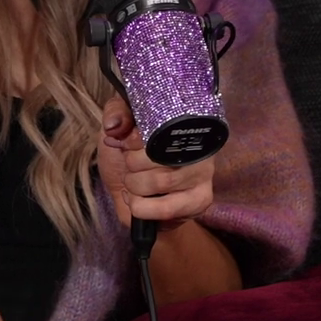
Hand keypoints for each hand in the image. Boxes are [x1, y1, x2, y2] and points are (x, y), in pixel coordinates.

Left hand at [96, 95, 215, 230]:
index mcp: (185, 122)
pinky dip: (141, 207)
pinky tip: (138, 200)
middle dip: (132, 165)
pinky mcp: (200, 201)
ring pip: (161, 182)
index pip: (160, 127)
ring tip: (134, 183)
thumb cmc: (126, 155)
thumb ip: (116, 113)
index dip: (135, 140)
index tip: (125, 145)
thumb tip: (115, 126)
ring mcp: (204, 175)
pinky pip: (165, 208)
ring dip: (135, 186)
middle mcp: (200, 145)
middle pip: (160, 156)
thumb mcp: (119, 126)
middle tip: (130, 167)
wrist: (125, 190)